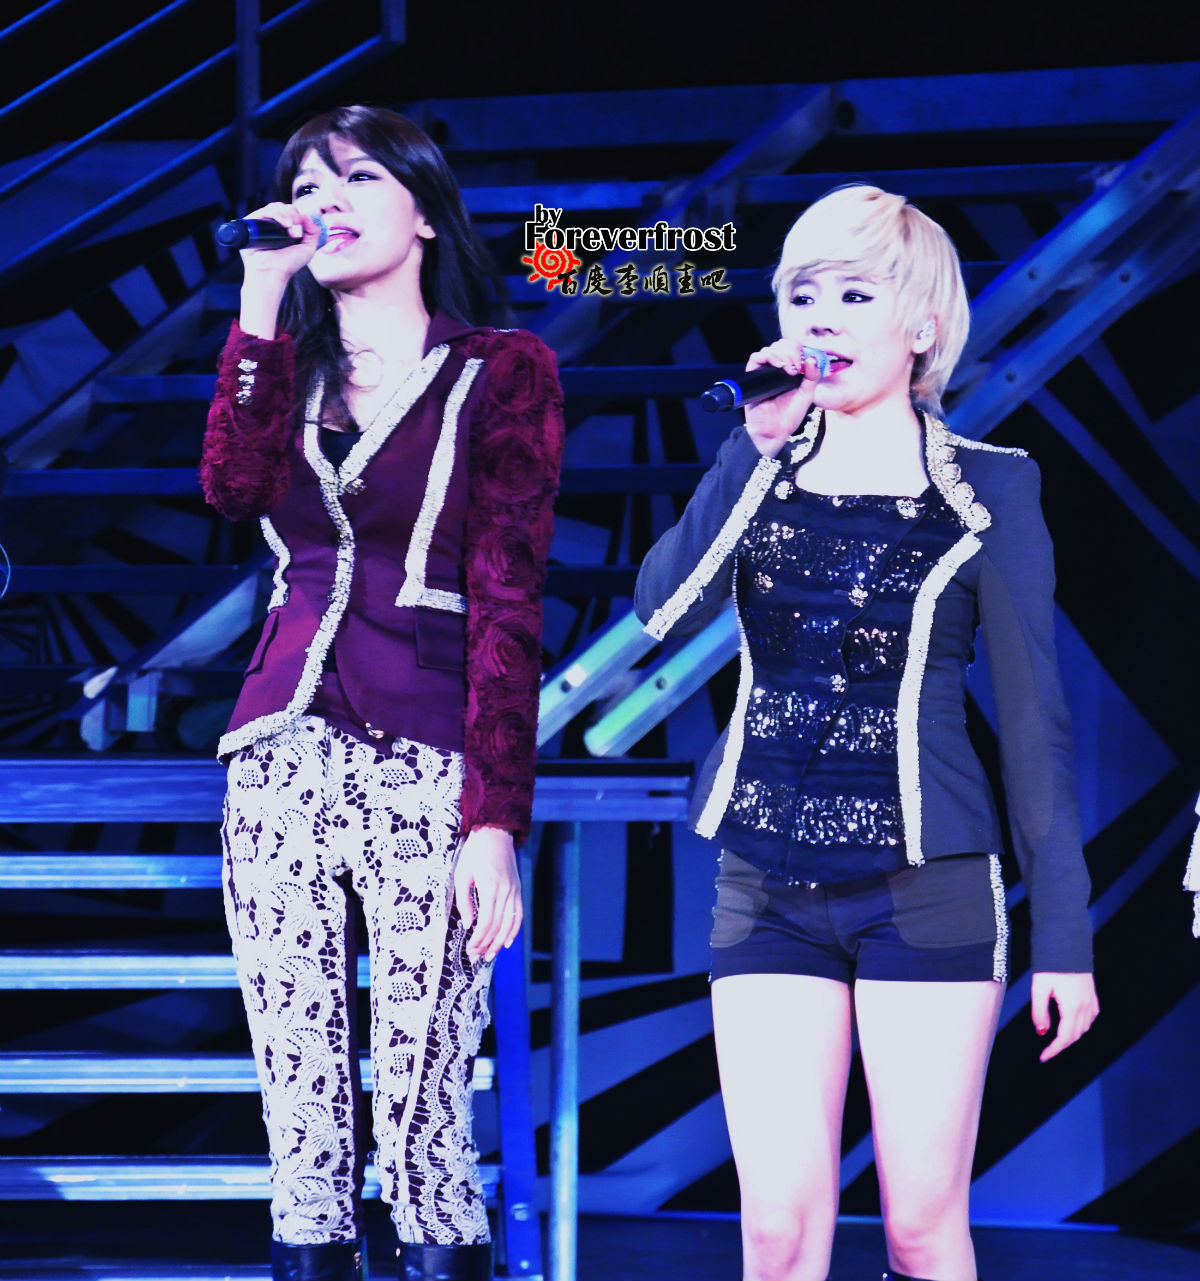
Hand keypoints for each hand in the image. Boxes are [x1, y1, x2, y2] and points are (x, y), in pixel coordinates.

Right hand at [237, 200, 324, 338]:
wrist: (273, 272)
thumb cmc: (288, 264)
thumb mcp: (308, 248)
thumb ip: (314, 232)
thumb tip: (306, 215)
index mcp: (285, 229)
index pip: (293, 212)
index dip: (299, 217)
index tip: (300, 232)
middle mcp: (273, 225)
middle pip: (285, 207)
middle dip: (294, 216)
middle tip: (295, 232)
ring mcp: (263, 223)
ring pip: (276, 206)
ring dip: (287, 214)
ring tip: (289, 228)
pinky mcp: (252, 223)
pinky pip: (265, 210)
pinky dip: (277, 213)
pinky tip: (283, 224)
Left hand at [453, 826, 522, 962]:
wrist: (495, 833)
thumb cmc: (474, 853)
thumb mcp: (461, 875)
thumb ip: (464, 901)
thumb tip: (468, 924)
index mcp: (490, 888)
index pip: (486, 922)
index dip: (479, 939)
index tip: (470, 950)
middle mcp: (505, 891)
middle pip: (498, 926)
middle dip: (487, 944)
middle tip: (476, 957)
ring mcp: (514, 890)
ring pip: (510, 923)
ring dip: (500, 941)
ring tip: (490, 954)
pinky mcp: (518, 889)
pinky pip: (519, 913)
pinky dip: (514, 930)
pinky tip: (507, 942)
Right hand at [742, 338, 822, 458]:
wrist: (774, 431)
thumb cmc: (789, 415)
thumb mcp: (807, 395)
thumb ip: (812, 377)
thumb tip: (812, 359)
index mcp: (790, 371)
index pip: (793, 348)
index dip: (799, 349)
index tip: (804, 361)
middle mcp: (776, 369)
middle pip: (782, 345)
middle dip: (791, 351)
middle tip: (796, 366)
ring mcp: (764, 372)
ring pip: (770, 349)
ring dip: (782, 353)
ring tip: (788, 367)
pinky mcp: (753, 377)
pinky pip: (755, 358)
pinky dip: (766, 356)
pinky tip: (778, 365)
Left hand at [1031, 971, 1098, 1061]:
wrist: (1067, 945)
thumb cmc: (1051, 965)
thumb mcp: (1039, 988)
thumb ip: (1040, 1012)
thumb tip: (1042, 1031)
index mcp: (1072, 1008)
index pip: (1064, 1037)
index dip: (1054, 1050)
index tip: (1043, 1057)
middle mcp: (1085, 1007)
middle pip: (1075, 1035)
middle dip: (1062, 1045)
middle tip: (1048, 1050)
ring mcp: (1091, 1001)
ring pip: (1084, 1027)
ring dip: (1071, 1035)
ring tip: (1057, 1038)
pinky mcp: (1092, 995)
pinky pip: (1090, 1017)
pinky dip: (1081, 1025)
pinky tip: (1072, 1023)